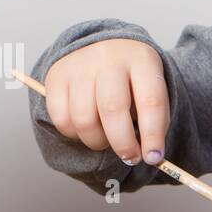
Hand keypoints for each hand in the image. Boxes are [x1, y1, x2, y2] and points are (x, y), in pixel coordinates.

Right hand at [43, 37, 169, 165]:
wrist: (106, 53)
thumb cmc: (133, 82)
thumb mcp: (152, 93)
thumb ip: (155, 124)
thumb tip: (151, 157)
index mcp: (141, 61)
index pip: (150, 101)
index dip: (152, 135)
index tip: (153, 158)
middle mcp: (108, 58)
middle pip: (112, 109)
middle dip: (122, 143)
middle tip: (130, 157)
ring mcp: (79, 66)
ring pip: (84, 119)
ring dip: (97, 142)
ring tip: (107, 140)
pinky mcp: (56, 76)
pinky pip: (61, 119)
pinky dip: (74, 135)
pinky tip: (87, 130)